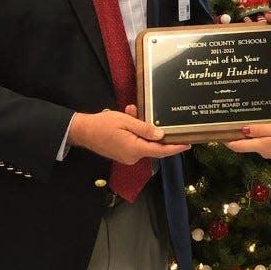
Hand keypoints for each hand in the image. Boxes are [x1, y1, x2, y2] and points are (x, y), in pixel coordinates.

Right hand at [69, 105, 189, 160]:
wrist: (82, 132)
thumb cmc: (102, 125)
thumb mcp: (125, 121)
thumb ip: (145, 128)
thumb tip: (161, 135)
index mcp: (135, 149)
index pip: (161, 150)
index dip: (175, 147)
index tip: (188, 144)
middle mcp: (133, 157)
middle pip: (152, 146)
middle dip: (154, 131)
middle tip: (153, 117)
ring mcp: (127, 157)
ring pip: (143, 142)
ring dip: (141, 129)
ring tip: (131, 112)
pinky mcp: (122, 154)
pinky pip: (135, 143)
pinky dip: (134, 133)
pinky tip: (128, 118)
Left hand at [226, 122, 270, 161]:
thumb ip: (260, 129)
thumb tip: (242, 130)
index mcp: (261, 146)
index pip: (238, 146)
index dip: (226, 140)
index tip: (218, 132)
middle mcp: (263, 152)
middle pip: (245, 144)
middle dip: (237, 135)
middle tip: (231, 120)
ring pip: (256, 143)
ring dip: (250, 135)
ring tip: (246, 120)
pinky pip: (265, 144)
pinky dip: (260, 137)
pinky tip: (264, 128)